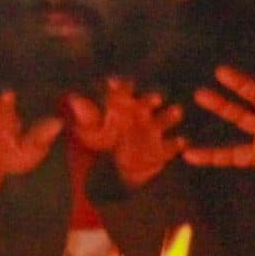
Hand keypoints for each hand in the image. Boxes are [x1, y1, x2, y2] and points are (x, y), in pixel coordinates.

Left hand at [62, 77, 184, 187]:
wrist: (111, 171)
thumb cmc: (98, 143)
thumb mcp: (87, 130)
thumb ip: (84, 115)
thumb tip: (74, 99)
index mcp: (122, 104)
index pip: (122, 91)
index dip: (119, 87)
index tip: (113, 84)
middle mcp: (141, 113)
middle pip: (148, 101)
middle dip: (150, 99)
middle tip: (154, 98)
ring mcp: (154, 130)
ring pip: (165, 118)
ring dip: (170, 115)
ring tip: (176, 111)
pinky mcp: (162, 150)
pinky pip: (172, 146)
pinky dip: (176, 144)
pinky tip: (180, 142)